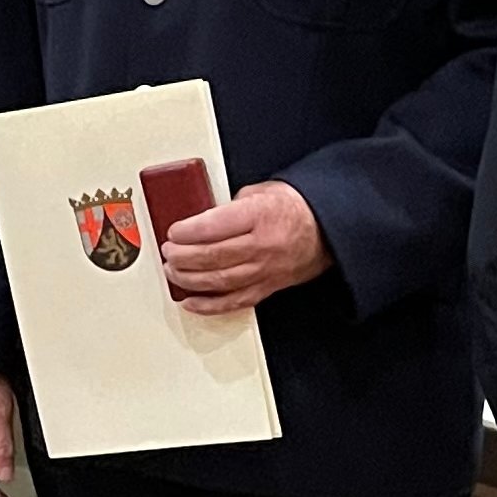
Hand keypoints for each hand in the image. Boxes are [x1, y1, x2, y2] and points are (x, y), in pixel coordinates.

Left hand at [156, 180, 331, 314]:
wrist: (327, 230)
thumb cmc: (293, 207)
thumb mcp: (261, 191)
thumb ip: (230, 206)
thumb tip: (201, 220)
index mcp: (260, 215)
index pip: (215, 226)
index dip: (188, 232)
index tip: (173, 232)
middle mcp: (263, 245)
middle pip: (213, 256)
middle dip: (183, 256)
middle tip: (168, 252)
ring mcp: (266, 270)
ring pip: (220, 281)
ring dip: (190, 280)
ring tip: (173, 272)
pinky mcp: (268, 288)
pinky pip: (235, 302)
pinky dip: (209, 305)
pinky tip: (191, 302)